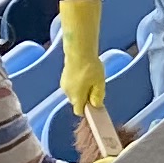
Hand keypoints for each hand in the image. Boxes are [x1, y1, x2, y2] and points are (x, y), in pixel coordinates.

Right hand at [57, 0, 107, 118]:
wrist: (79, 51)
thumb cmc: (90, 68)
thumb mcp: (99, 84)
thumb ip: (98, 97)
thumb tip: (96, 105)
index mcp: (76, 98)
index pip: (79, 111)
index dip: (87, 110)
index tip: (94, 103)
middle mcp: (67, 93)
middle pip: (77, 102)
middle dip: (85, 98)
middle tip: (95, 87)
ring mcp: (64, 85)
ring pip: (74, 93)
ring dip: (81, 90)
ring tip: (90, 78)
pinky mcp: (63, 77)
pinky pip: (71, 85)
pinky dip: (77, 83)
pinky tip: (83, 74)